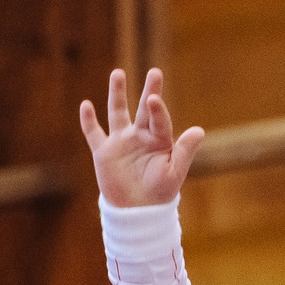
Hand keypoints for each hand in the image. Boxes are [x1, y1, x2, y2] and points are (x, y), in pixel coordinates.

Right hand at [79, 68, 204, 207]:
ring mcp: (121, 142)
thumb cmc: (160, 193)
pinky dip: (88, 120)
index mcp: (159, 140)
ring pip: (117, 113)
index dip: (157, 109)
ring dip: (117, 94)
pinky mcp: (104, 152)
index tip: (153, 99)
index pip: (159, 119)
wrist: (137, 212)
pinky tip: (86, 105)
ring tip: (118, 73)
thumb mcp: (174, 172)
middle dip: (149, 90)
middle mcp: (140, 136)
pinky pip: (94, 133)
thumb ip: (184, 151)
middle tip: (155, 72)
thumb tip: (199, 130)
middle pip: (143, 108)